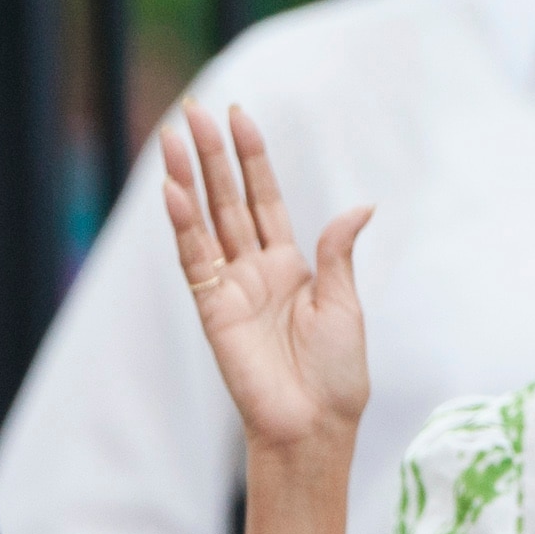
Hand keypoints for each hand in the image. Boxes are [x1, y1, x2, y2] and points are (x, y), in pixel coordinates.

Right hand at [160, 101, 370, 453]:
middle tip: (194, 110)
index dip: (252, 158)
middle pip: (228, 199)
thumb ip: (337, 253)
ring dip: (189, 178)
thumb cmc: (337, 374)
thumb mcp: (345, 304)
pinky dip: (183, 225)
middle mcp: (255, 269)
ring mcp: (230, 287)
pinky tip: (173, 190)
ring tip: (173, 137)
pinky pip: (194, 259)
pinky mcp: (212, 310)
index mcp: (290, 265)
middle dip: (213, 154)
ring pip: (206, 221)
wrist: (314, 424)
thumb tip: (361, 205)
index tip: (239, 116)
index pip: (264, 198)